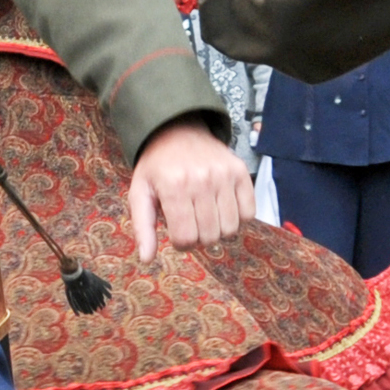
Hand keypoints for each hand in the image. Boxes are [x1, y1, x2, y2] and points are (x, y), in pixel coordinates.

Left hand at [126, 117, 252, 259]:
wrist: (177, 130)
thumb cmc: (157, 167)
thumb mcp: (139, 193)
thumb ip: (142, 227)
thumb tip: (146, 259)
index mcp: (174, 187)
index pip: (186, 239)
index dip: (181, 243)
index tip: (178, 231)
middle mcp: (202, 180)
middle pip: (209, 236)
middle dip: (199, 237)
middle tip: (191, 222)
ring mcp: (224, 175)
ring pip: (230, 229)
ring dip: (218, 230)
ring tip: (206, 215)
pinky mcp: (241, 171)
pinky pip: (249, 213)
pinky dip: (238, 217)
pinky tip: (223, 208)